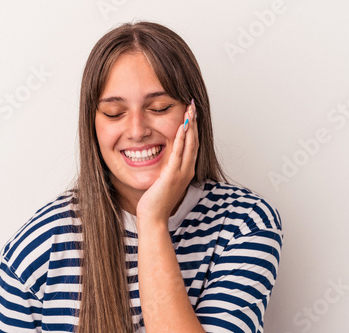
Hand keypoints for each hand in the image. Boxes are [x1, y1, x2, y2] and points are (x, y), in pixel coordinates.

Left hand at [136, 100, 198, 225]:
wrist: (153, 217)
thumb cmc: (156, 201)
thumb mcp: (164, 180)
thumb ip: (167, 169)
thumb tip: (165, 159)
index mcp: (186, 170)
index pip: (192, 144)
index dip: (193, 128)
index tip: (191, 114)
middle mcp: (187, 170)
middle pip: (194, 141)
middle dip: (194, 122)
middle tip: (193, 105)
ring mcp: (181, 173)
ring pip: (190, 144)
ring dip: (190, 125)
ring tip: (190, 110)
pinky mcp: (172, 175)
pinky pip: (178, 153)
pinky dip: (181, 138)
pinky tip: (182, 126)